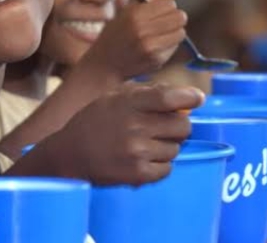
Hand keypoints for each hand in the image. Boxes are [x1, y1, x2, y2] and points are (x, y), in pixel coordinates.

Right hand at [57, 83, 203, 185]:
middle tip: (166, 128)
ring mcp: (137, 152)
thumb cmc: (93, 122)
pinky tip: (144, 159)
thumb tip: (183, 96)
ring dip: (167, 147)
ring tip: (147, 145)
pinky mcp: (137, 174)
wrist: (68, 155)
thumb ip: (146, 93)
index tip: (197, 98)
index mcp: (128, 103)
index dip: (189, 97)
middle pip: (182, 126)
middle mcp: (135, 126)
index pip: (169, 98)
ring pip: (175, 149)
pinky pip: (167, 169)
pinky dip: (160, 165)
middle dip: (179, 126)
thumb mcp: (114, 97)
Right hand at [80, 0, 186, 80]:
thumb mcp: (126, 11)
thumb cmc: (115, 35)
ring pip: (181, 32)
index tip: (158, 11)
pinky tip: (156, 46)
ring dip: (173, 32)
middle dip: (174, 17)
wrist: (105, 65)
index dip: (166, 6)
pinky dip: (169, 45)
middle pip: (179, 17)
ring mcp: (150, 47)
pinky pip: (175, 46)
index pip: (169, 3)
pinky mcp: (156, 60)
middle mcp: (142, 31)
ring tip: (159, 34)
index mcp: (134, 15)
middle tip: (162, 22)